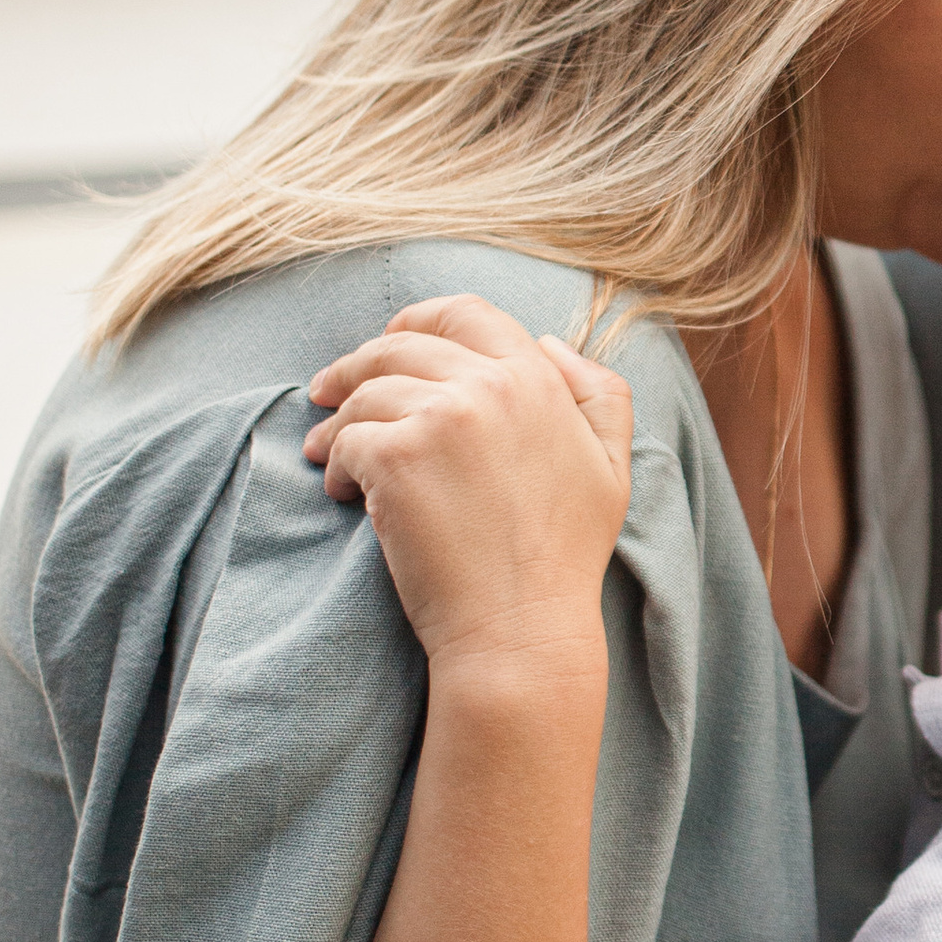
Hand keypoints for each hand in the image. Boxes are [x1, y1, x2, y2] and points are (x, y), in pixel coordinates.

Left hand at [304, 296, 633, 677]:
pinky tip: (344, 494)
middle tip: (329, 393)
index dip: (419, 320)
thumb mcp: (612, 466)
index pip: (466, 312)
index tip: (391, 342)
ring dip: (338, 421)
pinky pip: (345, 440)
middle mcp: (487, 386)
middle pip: (400, 345)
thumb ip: (598, 392)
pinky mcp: (393, 458)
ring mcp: (438, 419)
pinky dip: (335, 466)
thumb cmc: (564, 557)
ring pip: (363, 392)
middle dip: (358, 364)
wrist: (521, 629)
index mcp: (536, 380)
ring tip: (329, 455)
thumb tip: (547, 342)